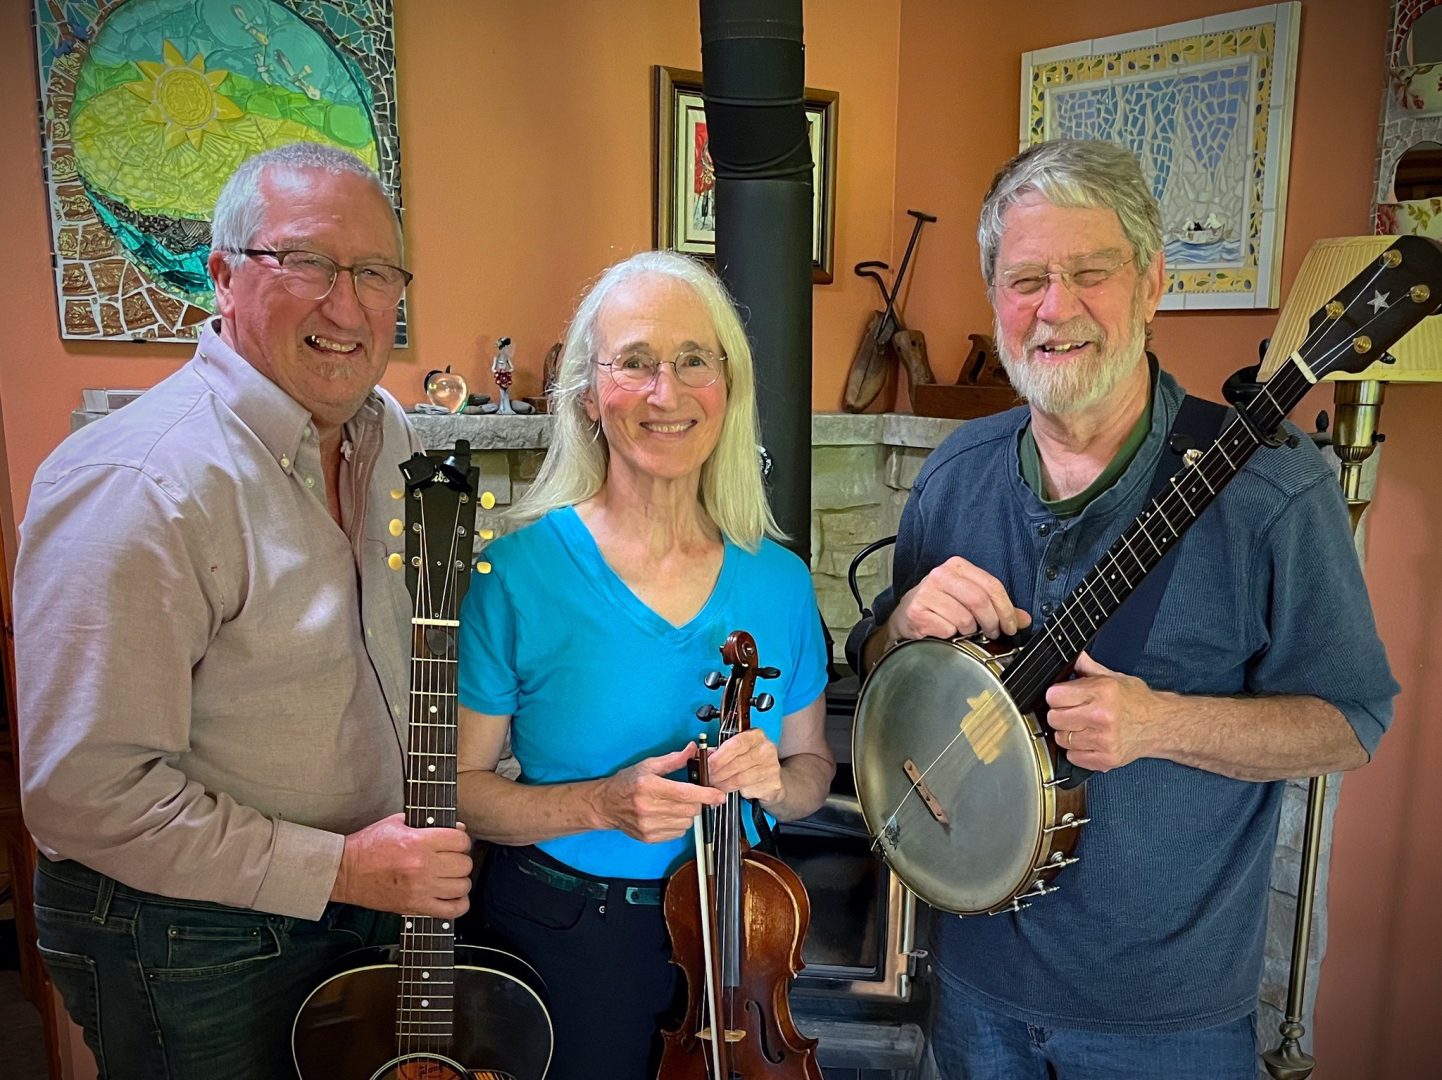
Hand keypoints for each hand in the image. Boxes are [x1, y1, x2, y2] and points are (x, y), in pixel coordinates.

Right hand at [332, 813, 472, 917]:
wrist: (346, 872)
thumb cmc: (369, 846)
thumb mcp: (397, 823)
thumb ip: (429, 823)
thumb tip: (458, 829)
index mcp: (418, 842)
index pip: (461, 840)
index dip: (461, 840)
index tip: (455, 843)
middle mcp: (422, 866)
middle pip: (464, 864)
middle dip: (461, 859)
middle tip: (450, 860)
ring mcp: (420, 889)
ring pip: (462, 886)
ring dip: (459, 881)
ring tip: (449, 877)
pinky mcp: (416, 907)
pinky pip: (452, 910)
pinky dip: (459, 904)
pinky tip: (452, 896)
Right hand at [593, 744, 725, 843]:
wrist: (606, 805)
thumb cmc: (627, 783)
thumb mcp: (648, 765)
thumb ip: (673, 759)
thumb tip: (692, 749)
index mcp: (649, 786)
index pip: (685, 794)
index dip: (706, 795)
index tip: (719, 795)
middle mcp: (648, 808)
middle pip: (690, 809)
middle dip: (697, 802)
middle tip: (693, 795)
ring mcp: (648, 825)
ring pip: (686, 822)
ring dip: (688, 813)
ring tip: (675, 804)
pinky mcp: (649, 837)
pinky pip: (678, 832)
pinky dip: (679, 823)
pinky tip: (668, 814)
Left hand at [706, 728, 783, 807]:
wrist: (772, 778)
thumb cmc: (752, 762)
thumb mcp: (738, 751)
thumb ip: (721, 751)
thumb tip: (703, 755)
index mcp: (756, 736)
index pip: (735, 744)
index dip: (719, 756)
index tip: (708, 765)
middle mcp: (766, 749)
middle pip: (736, 763)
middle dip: (718, 773)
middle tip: (708, 778)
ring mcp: (771, 767)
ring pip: (740, 778)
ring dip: (724, 784)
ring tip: (717, 786)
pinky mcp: (773, 784)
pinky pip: (747, 790)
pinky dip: (736, 792)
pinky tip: (732, 791)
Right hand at [888, 556, 1031, 643]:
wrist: (906, 618)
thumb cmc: (940, 607)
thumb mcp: (969, 600)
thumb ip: (997, 608)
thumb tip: (1025, 619)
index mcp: (957, 566)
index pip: (992, 585)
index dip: (1007, 609)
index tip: (1011, 626)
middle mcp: (940, 575)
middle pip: (979, 601)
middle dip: (992, 622)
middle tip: (993, 633)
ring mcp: (926, 593)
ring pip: (964, 619)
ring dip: (969, 631)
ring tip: (963, 631)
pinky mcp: (917, 612)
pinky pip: (947, 630)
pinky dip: (951, 637)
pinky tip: (945, 632)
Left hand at [1043, 651, 1163, 772]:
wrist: (1161, 725)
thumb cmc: (1138, 701)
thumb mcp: (1114, 677)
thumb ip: (1088, 667)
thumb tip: (1072, 657)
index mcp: (1102, 692)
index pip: (1054, 696)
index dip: (1056, 695)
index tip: (1062, 696)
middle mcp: (1102, 717)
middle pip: (1054, 718)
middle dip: (1059, 714)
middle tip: (1072, 712)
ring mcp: (1104, 741)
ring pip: (1061, 739)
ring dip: (1068, 733)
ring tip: (1083, 726)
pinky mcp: (1106, 759)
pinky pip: (1073, 756)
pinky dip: (1076, 750)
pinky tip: (1089, 740)